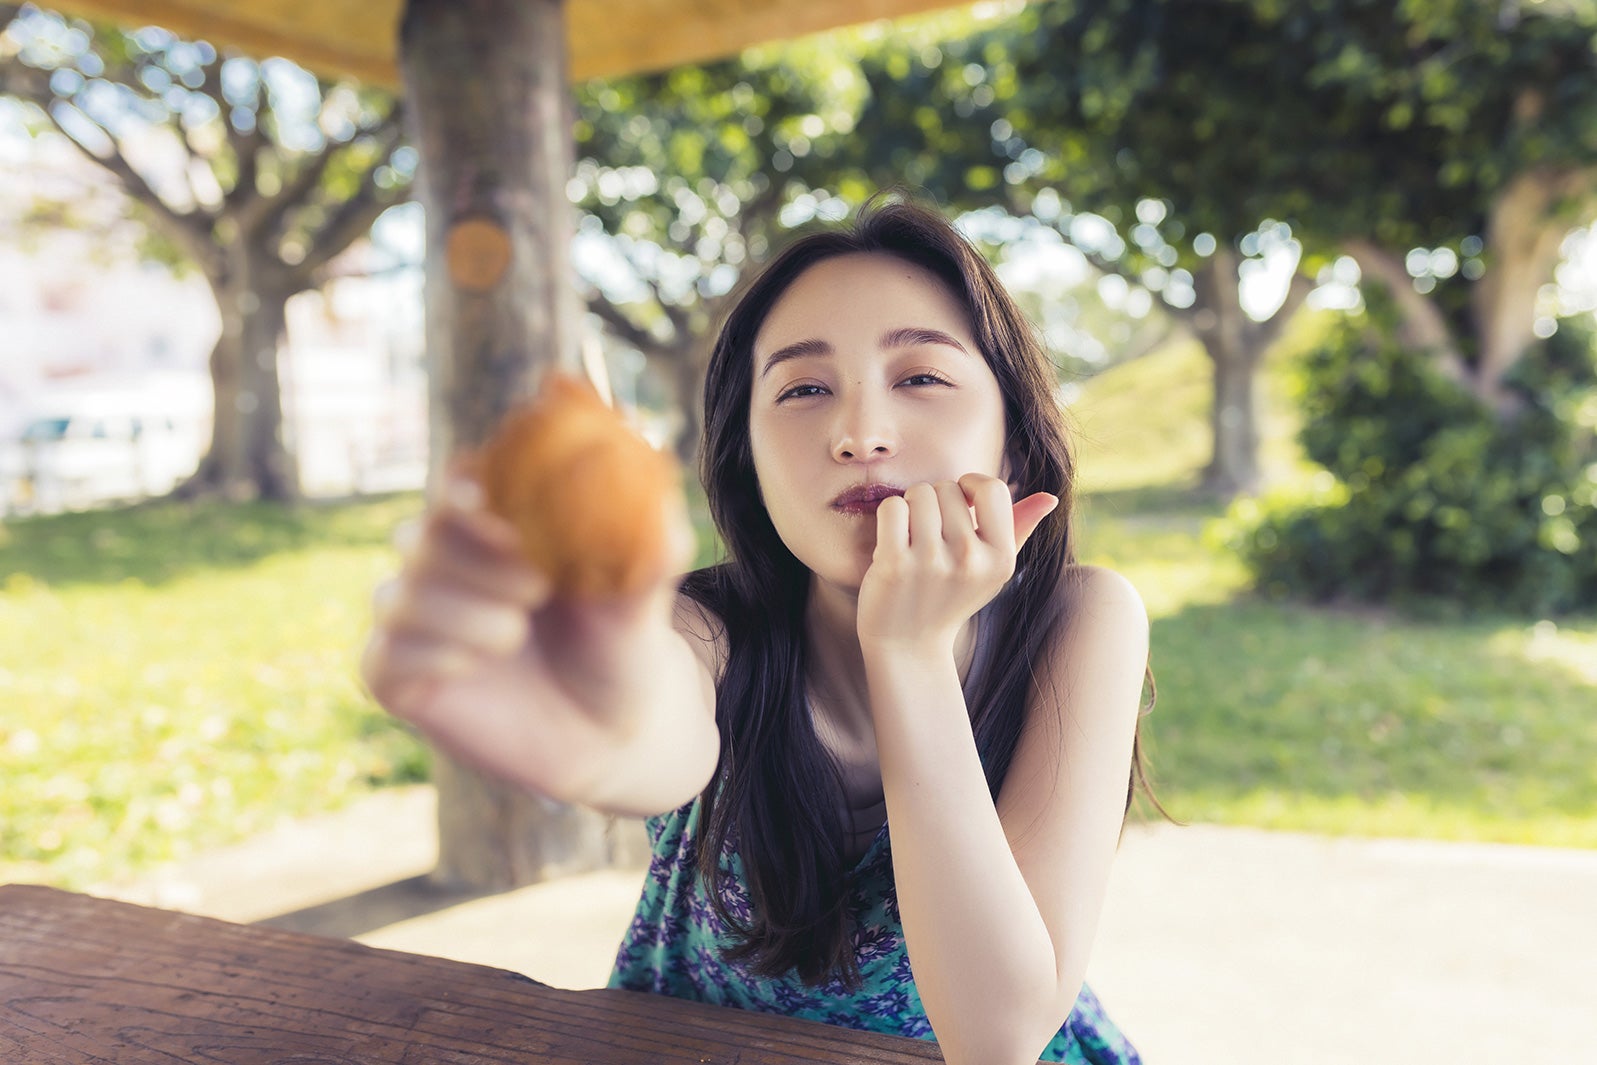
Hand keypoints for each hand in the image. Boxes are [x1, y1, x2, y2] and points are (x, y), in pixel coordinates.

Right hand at [358, 462, 692, 797]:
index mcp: (496, 527)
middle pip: (424, 535)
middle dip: (477, 558)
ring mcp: (416, 622)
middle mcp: (446, 566)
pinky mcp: (396, 678)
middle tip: (537, 586)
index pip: (459, 483)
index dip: (465, 486)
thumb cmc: (619, 646)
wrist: (609, 733)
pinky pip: (384, 655)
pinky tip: (472, 666)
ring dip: (460, 613)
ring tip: (514, 633)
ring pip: (399, 596)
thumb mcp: (642, 593)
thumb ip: (646, 537)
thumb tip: (652, 471)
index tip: (483, 496)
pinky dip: (429, 655)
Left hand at [855, 473, 1056, 655]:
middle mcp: (970, 560)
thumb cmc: (950, 596)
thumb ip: (1020, 529)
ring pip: (919, 494)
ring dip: (910, 508)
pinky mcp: (895, 564)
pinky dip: (889, 517)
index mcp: (1001, 559)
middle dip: (935, 502)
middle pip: (947, 488)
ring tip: (912, 540)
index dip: (970, 485)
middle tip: (930, 536)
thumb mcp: (993, 569)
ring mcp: (932, 562)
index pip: (993, 489)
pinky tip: (892, 542)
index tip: (960, 500)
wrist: (907, 643)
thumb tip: (1050, 497)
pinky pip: (892, 508)